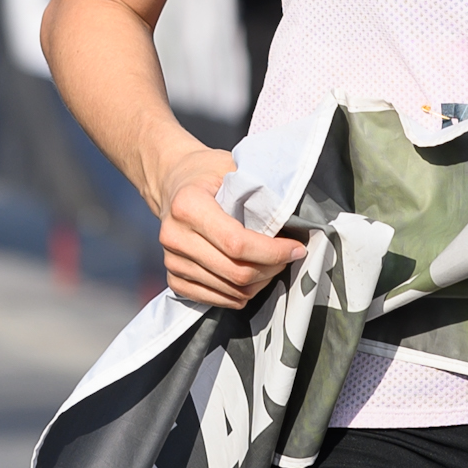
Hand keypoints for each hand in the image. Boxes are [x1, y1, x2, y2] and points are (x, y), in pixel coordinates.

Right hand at [155, 144, 306, 307]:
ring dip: (258, 283)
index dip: (272, 252)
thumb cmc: (207, 172)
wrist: (172, 182)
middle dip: (271, 268)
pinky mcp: (174, 278)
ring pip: (228, 291)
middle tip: (288, 256)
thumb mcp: (232, 167)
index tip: (296, 248)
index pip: (237, 243)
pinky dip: (239, 294)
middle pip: (234, 271)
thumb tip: (292, 217)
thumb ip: (257, 191)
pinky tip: (253, 277)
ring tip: (272, 264)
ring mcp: (172, 261)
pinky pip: (214, 299)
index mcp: (189, 205)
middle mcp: (175, 236)